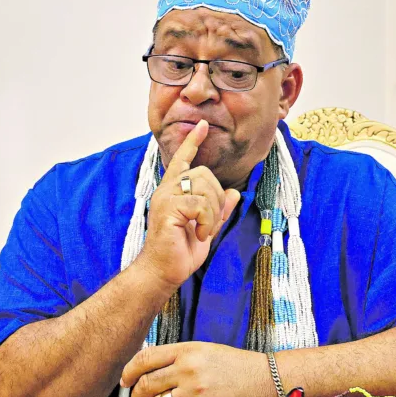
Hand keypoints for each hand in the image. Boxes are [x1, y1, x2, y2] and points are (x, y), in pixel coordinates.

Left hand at [120, 342, 274, 396]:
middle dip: (136, 393)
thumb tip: (151, 372)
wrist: (263, 378)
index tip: (125, 379)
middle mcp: (187, 367)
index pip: (146, 358)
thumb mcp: (204, 352)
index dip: (130, 370)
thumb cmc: (234, 366)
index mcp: (187, 350)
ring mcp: (194, 389)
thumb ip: (178, 359)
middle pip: (147, 381)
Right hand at [136, 120, 240, 288]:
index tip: (202, 125)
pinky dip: (207, 221)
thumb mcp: (206, 228)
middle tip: (209, 223)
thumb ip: (218, 210)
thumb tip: (232, 193)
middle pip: (203, 174)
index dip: (193, 142)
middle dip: (216, 198)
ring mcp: (165, 198)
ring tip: (203, 231)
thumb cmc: (180, 252)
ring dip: (212, 212)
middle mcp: (167, 190)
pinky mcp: (168, 208)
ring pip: (203, 186)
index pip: (183, 160)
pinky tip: (199, 234)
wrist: (163, 271)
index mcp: (174, 191)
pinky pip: (199, 204)